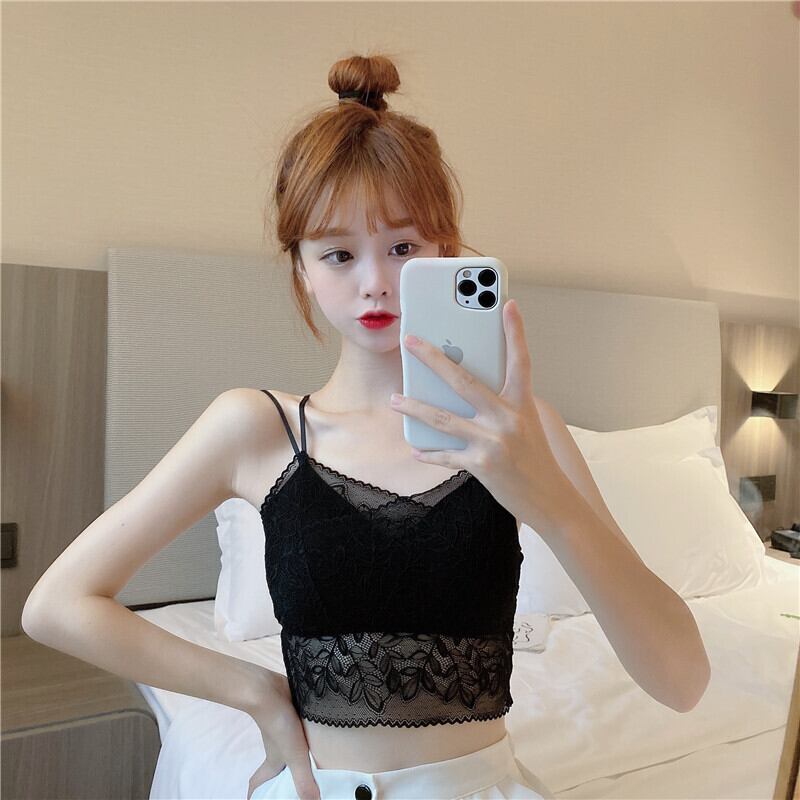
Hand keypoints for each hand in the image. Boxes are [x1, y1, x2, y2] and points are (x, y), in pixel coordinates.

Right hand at [246, 671, 319, 799]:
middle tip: (291, 786)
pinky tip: (317, 737)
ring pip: (287, 750)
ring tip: (311, 765)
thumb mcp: (294, 755)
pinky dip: (303, 739)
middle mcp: (276, 749)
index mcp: (273, 763)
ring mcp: (284, 732)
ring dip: (295, 758)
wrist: (270, 690)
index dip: (256, 794)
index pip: (258, 783)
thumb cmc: (279, 724)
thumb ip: (303, 779)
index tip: (256, 799)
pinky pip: (296, 733)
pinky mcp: (292, 716)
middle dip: (280, 779)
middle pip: (274, 769)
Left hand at [391, 298, 573, 537]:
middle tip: (410, 341)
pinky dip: (429, 451)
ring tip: (395, 399)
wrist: (549, 499)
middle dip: (432, 358)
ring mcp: (493, 441)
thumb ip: (501, 404)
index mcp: (522, 404)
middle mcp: (508, 418)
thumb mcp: (526, 423)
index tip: (508, 304)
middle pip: (463, 381)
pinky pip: (446, 455)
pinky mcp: (481, 465)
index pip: (520, 361)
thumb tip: (462, 387)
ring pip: (443, 418)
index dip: (515, 331)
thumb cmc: (534, 457)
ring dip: (414, 407)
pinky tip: (416, 447)